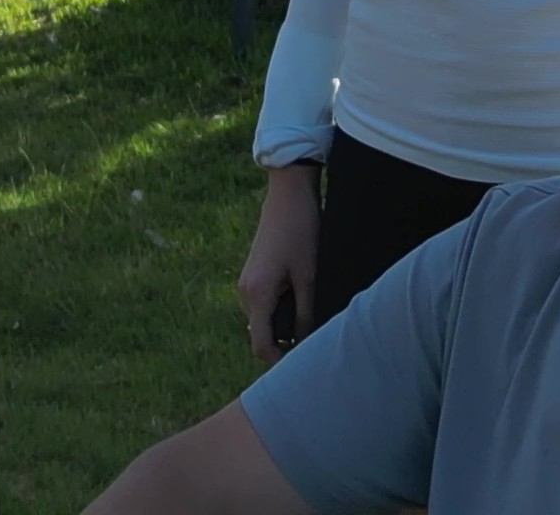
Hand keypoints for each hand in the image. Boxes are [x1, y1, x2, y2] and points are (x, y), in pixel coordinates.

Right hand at [237, 162, 319, 363]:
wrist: (288, 195)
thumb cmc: (301, 232)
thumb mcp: (309, 276)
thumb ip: (306, 313)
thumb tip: (307, 344)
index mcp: (256, 295)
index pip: (261, 345)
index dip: (279, 361)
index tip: (302, 363)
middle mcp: (244, 291)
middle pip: (260, 334)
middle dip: (284, 343)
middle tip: (314, 341)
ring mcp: (246, 282)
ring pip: (262, 319)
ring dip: (283, 325)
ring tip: (311, 318)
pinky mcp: (252, 274)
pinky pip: (262, 304)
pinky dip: (279, 310)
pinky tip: (301, 300)